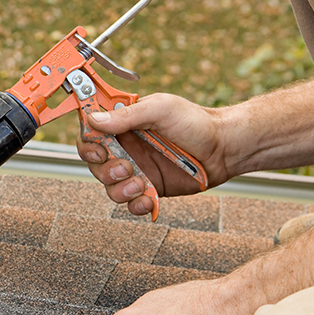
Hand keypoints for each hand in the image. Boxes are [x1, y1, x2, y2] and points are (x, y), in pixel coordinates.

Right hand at [77, 93, 231, 216]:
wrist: (225, 148)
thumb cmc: (196, 122)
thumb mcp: (161, 109)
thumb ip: (126, 116)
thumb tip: (94, 120)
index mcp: (124, 125)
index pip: (90, 135)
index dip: (88, 145)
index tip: (100, 150)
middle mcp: (126, 148)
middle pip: (95, 165)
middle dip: (106, 171)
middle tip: (126, 167)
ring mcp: (137, 170)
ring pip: (109, 188)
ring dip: (120, 190)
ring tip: (141, 184)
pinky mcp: (149, 189)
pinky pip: (131, 204)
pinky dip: (136, 205)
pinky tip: (148, 199)